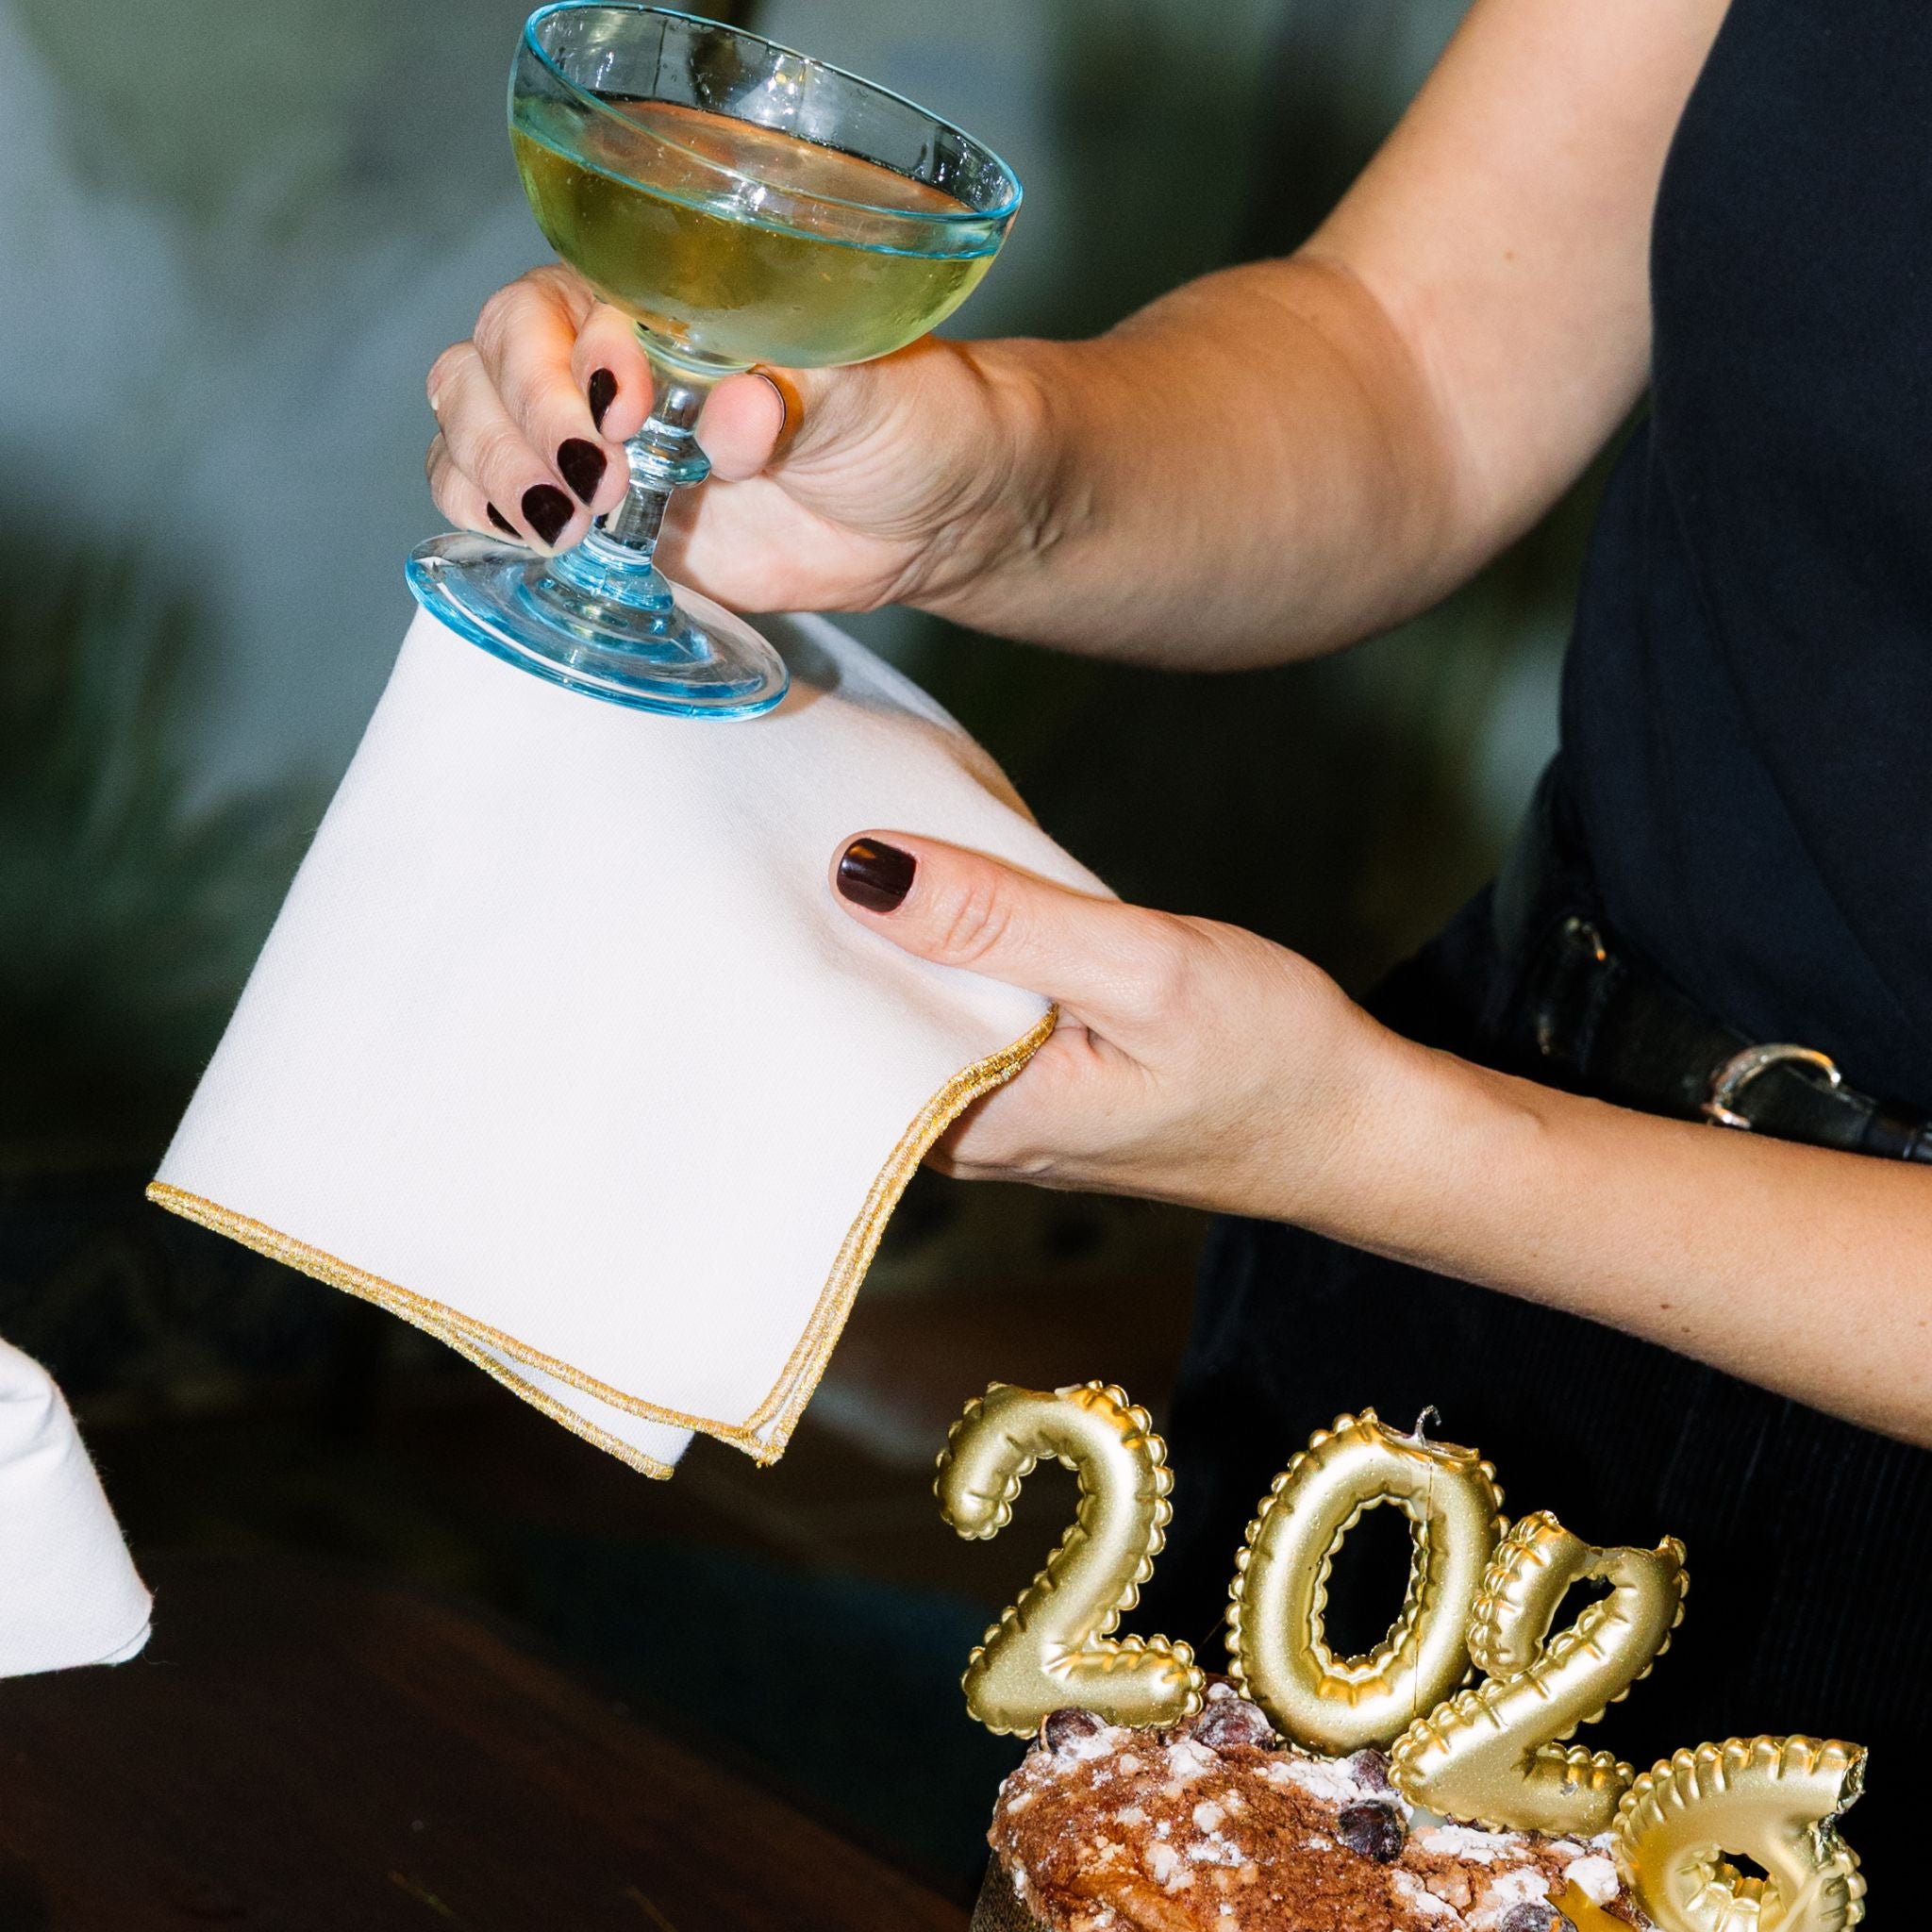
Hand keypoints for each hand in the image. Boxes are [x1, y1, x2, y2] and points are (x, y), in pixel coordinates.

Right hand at [423, 263, 1042, 614]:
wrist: (933, 516)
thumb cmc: (911, 421)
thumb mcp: (872, 396)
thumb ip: (800, 394)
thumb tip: (733, 416)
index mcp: (664, 301)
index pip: (562, 302)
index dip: (569, 359)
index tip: (627, 414)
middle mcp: (610, 360)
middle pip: (487, 358)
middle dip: (516, 423)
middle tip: (591, 488)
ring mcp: (593, 442)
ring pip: (470, 426)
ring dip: (488, 473)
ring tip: (564, 528)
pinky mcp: (598, 522)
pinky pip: (495, 505)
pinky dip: (485, 521)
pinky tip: (535, 544)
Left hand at [828, 832, 1394, 1217]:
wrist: (1357, 1125)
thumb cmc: (1270, 1059)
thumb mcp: (1140, 968)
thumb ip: (1004, 921)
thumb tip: (867, 869)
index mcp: (971, 1127)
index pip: (836, 1032)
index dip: (796, 939)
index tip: (766, 848)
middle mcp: (964, 1136)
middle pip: (860, 1020)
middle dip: (830, 929)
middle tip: (793, 819)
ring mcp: (996, 1115)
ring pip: (909, 1012)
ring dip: (890, 935)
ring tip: (847, 837)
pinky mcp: (1029, 1086)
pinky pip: (957, 1013)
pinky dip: (947, 952)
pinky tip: (939, 892)